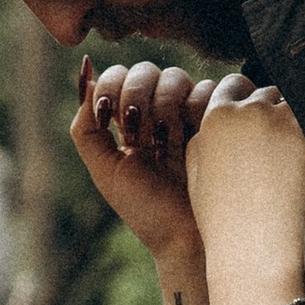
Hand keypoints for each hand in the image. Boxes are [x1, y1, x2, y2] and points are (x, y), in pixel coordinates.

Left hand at [70, 57, 217, 291]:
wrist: (190, 234)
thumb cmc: (146, 209)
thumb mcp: (105, 170)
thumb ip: (86, 126)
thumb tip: (86, 73)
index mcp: (129, 121)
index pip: (118, 75)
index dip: (113, 88)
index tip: (112, 119)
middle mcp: (159, 111)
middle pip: (145, 70)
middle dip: (137, 96)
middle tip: (141, 133)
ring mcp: (190, 113)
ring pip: (176, 75)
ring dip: (165, 103)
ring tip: (168, 139)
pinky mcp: (218, 117)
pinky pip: (211, 88)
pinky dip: (198, 105)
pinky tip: (193, 135)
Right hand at [185, 76, 304, 304]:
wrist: (256, 251)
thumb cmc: (225, 223)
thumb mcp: (198, 177)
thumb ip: (202, 142)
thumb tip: (214, 122)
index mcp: (214, 118)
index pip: (232, 87)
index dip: (244, 102)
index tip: (254, 119)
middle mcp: (245, 110)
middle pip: (264, 92)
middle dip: (269, 109)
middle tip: (276, 140)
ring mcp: (278, 119)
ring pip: (289, 102)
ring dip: (290, 118)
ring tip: (292, 152)